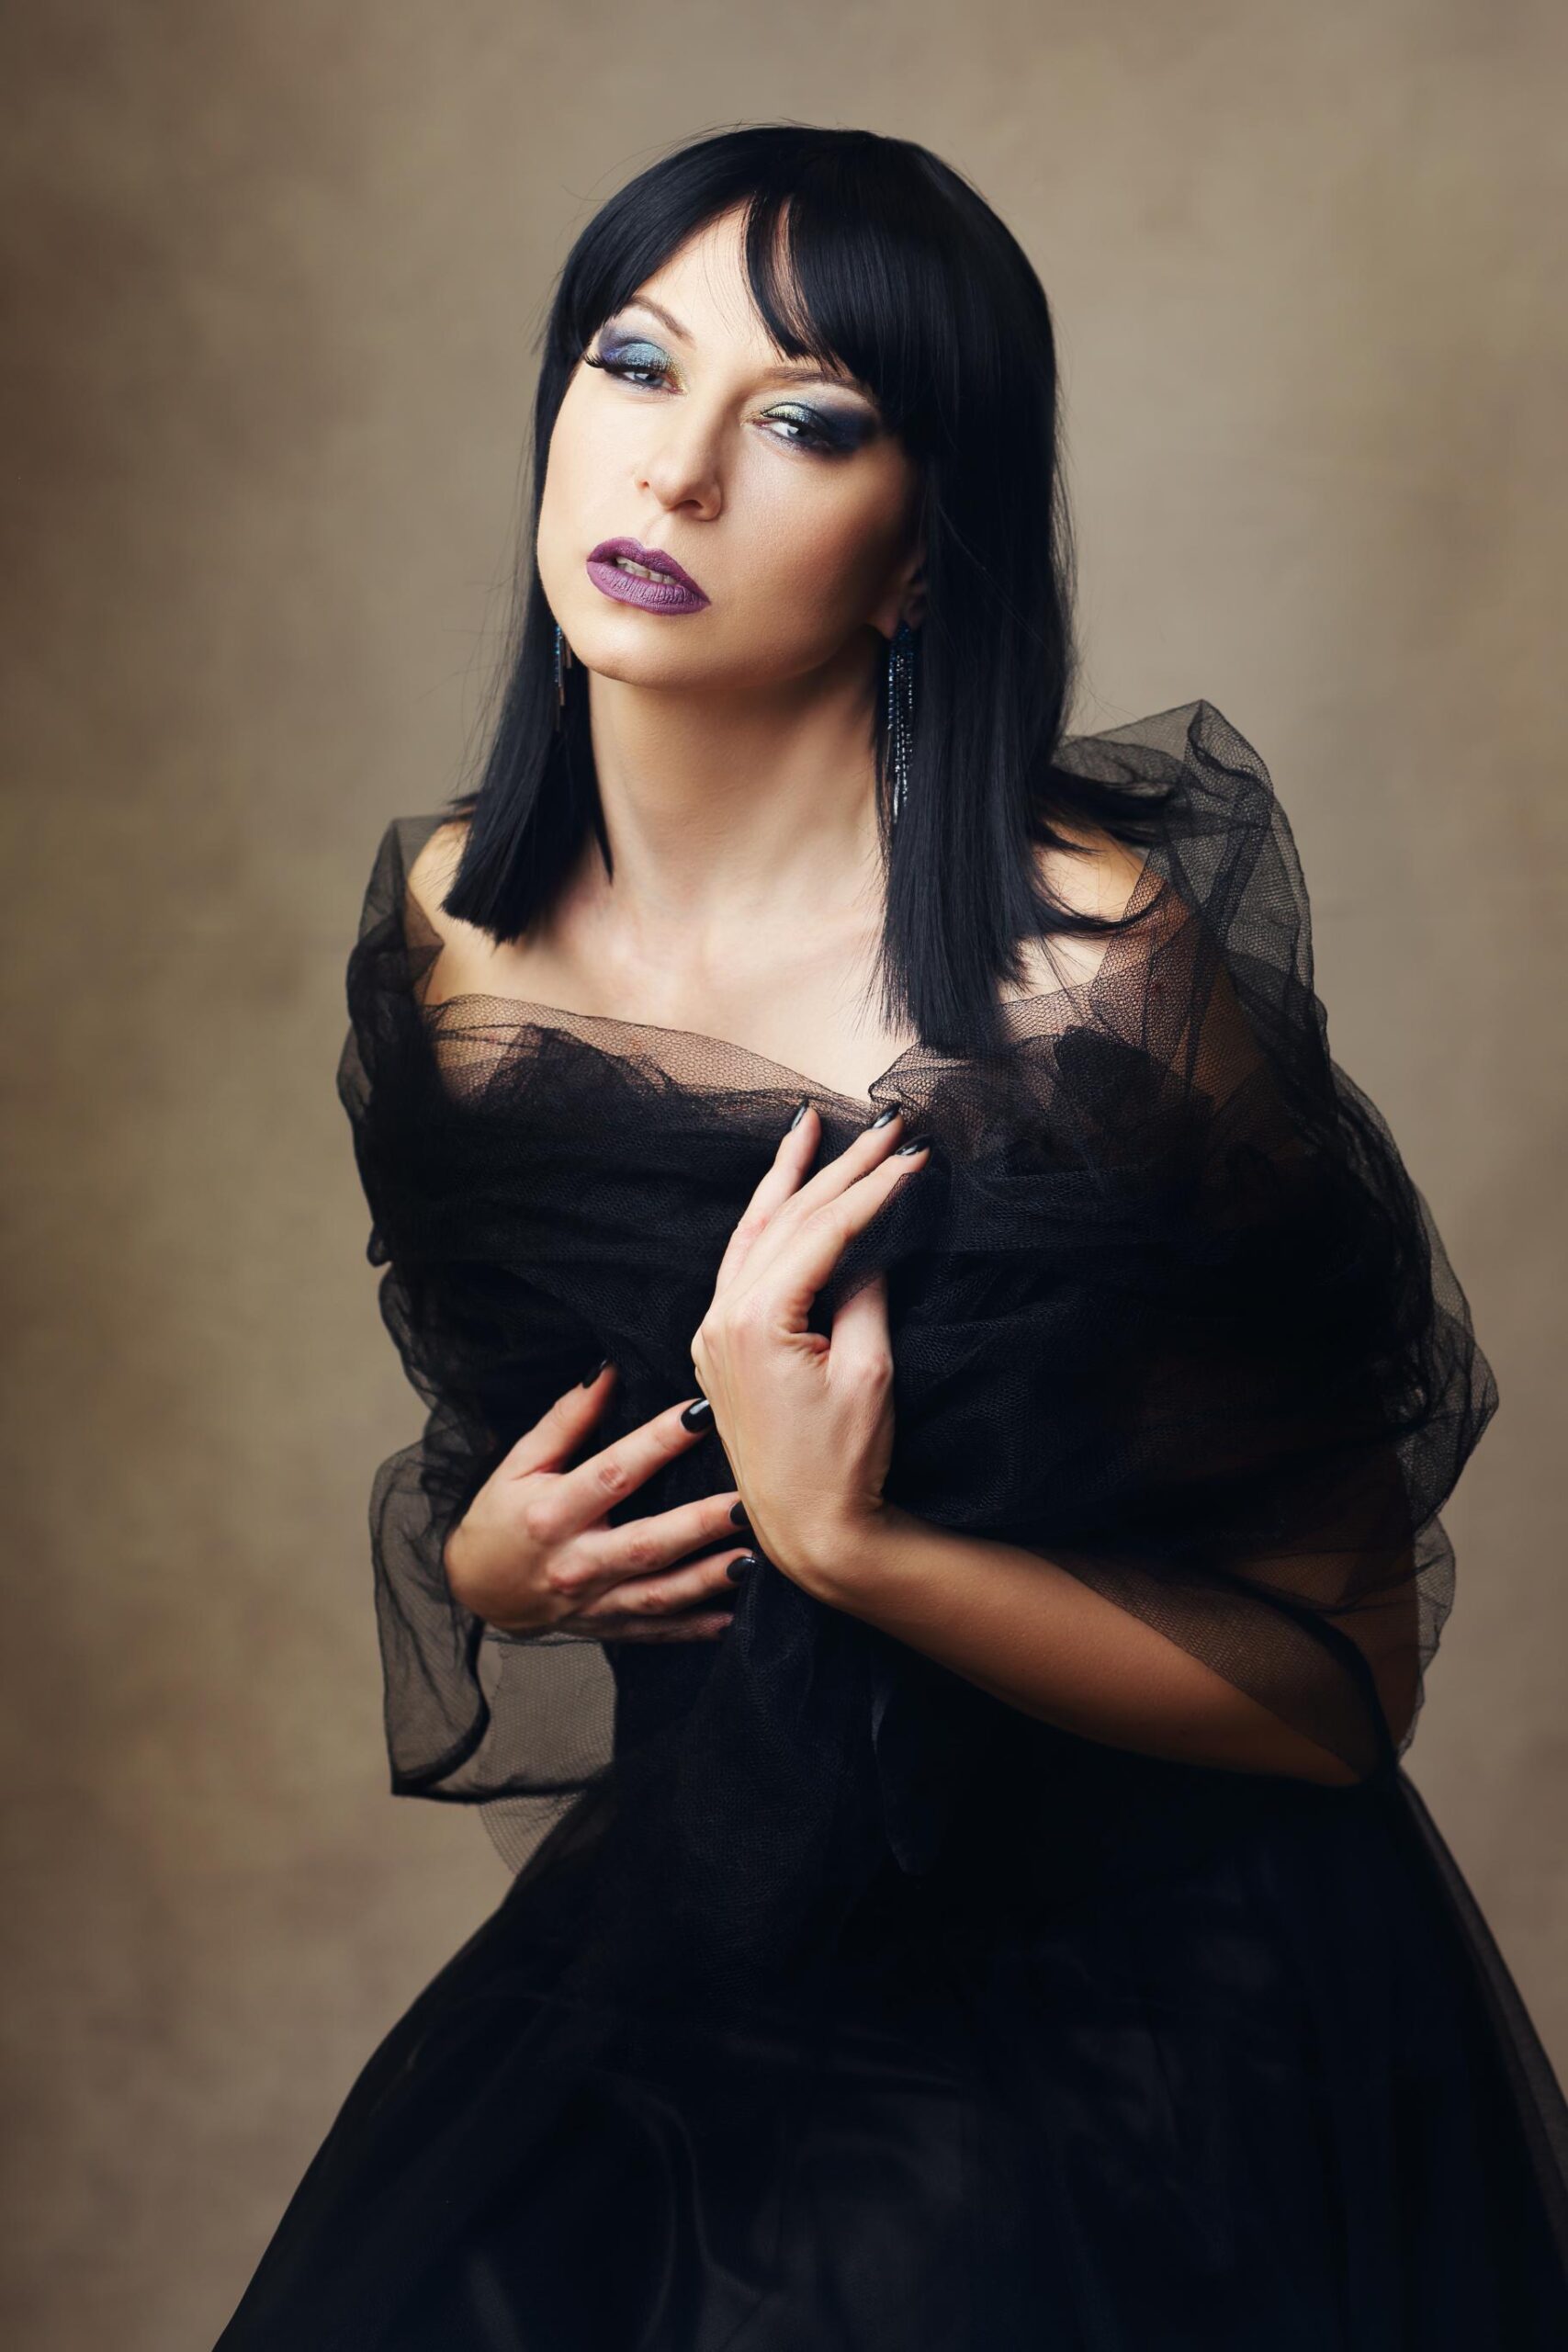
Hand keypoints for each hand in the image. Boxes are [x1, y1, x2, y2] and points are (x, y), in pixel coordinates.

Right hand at [442, 1362, 752, 1639]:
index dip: (658, 1442)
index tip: (702, 1413)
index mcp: (551, 1514)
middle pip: (646, 1544)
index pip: (613, 1473)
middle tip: (747, 1503)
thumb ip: (566, 1420)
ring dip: (708, 1580)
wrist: (476, 1589)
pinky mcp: (607, 1628)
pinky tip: (732, 1617)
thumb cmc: (500, 1517)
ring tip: (754, 1559)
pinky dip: (695, 1627)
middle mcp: (574, 1563)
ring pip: (659, 1595)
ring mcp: (593, 1603)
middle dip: (699, 1524)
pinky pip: (657, 1631)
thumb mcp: (520, 1463)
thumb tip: (609, 1372)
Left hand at [689, 1102, 930, 1599]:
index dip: (872, 1187)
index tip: (914, 1153)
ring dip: (786, 1180)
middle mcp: (720, 1316)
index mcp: (753, 1319)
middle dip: (837, 1168)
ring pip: (752, 1232)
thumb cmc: (843, 1462)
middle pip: (785, 1219)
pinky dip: (764, 1223)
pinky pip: (740, 1263)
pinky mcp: (718, 1346)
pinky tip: (781, 1195)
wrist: (808, 1531)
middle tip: (882, 1125)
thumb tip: (865, 1248)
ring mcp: (712, 1330)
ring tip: (809, 1128)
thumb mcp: (869, 1372)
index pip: (821, 1230)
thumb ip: (864, 1294)